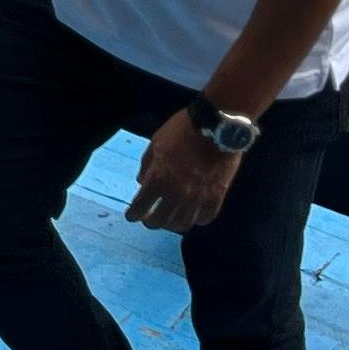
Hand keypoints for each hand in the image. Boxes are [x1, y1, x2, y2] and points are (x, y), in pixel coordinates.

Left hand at [126, 107, 243, 231]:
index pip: (141, 206)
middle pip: (160, 221)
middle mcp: (176, 193)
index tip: (131, 216)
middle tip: (149, 219)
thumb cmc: (182, 130)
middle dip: (151, 221)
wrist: (216, 125)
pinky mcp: (216, 198)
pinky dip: (195, 219)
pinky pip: (204, 219)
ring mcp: (197, 198)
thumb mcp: (156, 142)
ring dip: (172, 224)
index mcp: (158, 178)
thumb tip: (142, 182)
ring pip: (182, 224)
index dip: (133, 214)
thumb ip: (147, 165)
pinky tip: (192, 215)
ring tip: (169, 220)